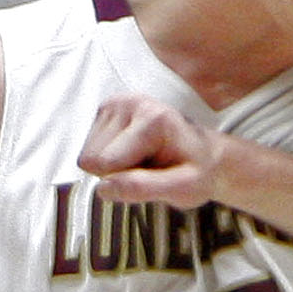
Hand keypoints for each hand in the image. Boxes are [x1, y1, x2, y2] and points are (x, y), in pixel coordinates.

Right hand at [79, 95, 224, 210]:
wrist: (204, 156)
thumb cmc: (197, 172)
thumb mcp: (181, 189)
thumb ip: (142, 188)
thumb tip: (103, 188)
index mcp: (152, 118)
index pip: (106, 163)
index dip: (124, 182)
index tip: (154, 176)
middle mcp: (129, 103)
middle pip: (92, 159)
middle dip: (117, 173)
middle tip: (149, 169)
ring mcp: (114, 104)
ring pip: (87, 156)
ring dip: (113, 167)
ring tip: (144, 160)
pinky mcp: (104, 111)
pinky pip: (88, 150)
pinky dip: (110, 159)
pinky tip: (134, 153)